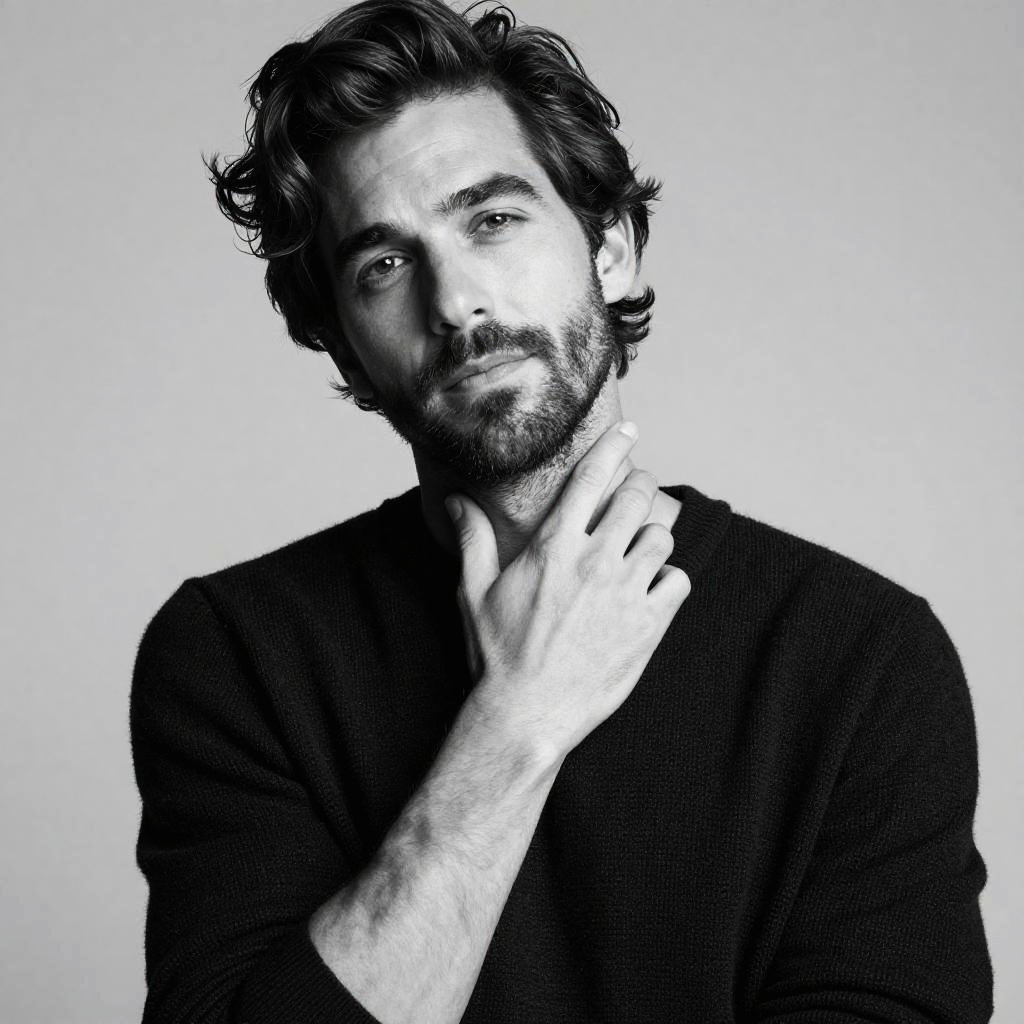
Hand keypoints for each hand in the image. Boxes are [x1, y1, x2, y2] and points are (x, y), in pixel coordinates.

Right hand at [446, 421, 691, 764]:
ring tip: (637, 548)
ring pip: (662, 536)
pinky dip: (670, 579)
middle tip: (632, 495)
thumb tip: (456, 500)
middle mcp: (595, 562)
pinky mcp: (649, 626)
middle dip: (638, 488)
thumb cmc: (495, 653)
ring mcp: (626, 594)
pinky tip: (652, 589)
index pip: (591, 477)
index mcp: (554, 547)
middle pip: (637, 497)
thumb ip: (473, 539)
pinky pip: (679, 581)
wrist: (526, 715)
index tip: (629, 431)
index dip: (614, 445)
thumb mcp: (472, 592)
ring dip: (651, 535)